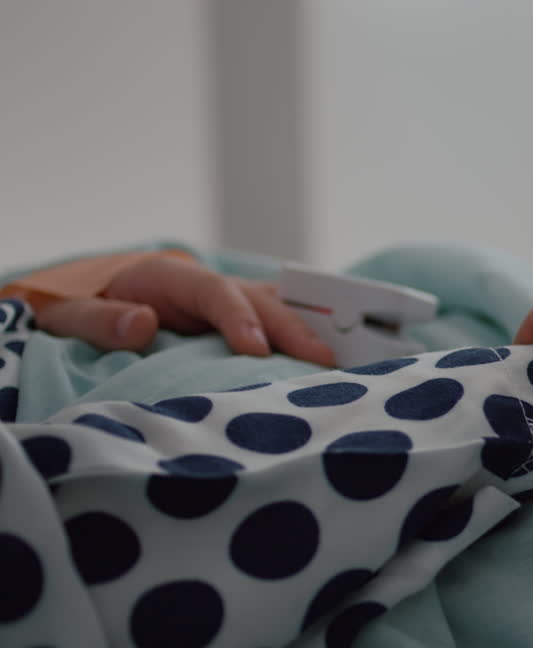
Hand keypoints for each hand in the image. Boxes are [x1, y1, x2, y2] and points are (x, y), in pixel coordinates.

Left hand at [36, 254, 334, 365]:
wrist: (84, 298)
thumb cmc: (76, 305)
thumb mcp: (69, 312)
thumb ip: (100, 320)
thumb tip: (143, 324)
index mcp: (168, 278)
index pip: (214, 292)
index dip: (239, 318)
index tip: (256, 350)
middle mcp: (206, 284)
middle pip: (260, 299)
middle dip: (293, 329)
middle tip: (321, 361)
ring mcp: (226, 300)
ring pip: (277, 307)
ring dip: (308, 330)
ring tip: (340, 360)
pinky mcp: (236, 319)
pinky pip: (274, 322)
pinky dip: (302, 335)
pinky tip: (326, 361)